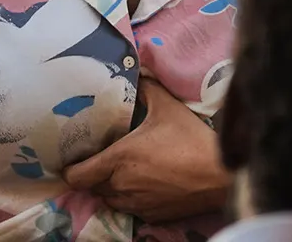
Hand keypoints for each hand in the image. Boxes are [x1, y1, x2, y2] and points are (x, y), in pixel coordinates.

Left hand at [64, 78, 229, 221]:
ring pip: (110, 200)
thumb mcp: (168, 108)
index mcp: (118, 159)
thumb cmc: (192, 140)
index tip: (76, 160)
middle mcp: (121, 185)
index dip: (71, 169)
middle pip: (92, 187)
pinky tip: (148, 185)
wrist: (221, 175)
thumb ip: (148, 90)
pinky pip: (131, 208)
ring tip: (125, 173)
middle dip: (95, 175)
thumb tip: (138, 75)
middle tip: (105, 160)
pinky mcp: (151, 215)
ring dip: (112, 188)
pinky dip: (133, 199)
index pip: (75, 176)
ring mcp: (136, 203)